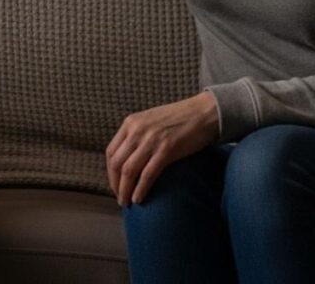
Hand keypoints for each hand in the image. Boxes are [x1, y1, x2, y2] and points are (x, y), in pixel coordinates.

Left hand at [106, 91, 219, 205]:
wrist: (204, 112)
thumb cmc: (180, 118)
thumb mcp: (151, 121)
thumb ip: (138, 134)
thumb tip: (129, 157)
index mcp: (131, 123)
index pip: (111, 152)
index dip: (110, 172)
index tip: (115, 184)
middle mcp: (137, 130)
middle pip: (117, 163)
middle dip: (115, 184)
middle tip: (120, 198)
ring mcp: (151, 140)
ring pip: (129, 171)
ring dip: (125, 190)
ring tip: (127, 202)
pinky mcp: (167, 150)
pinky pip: (148, 174)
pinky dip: (140, 189)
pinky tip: (139, 200)